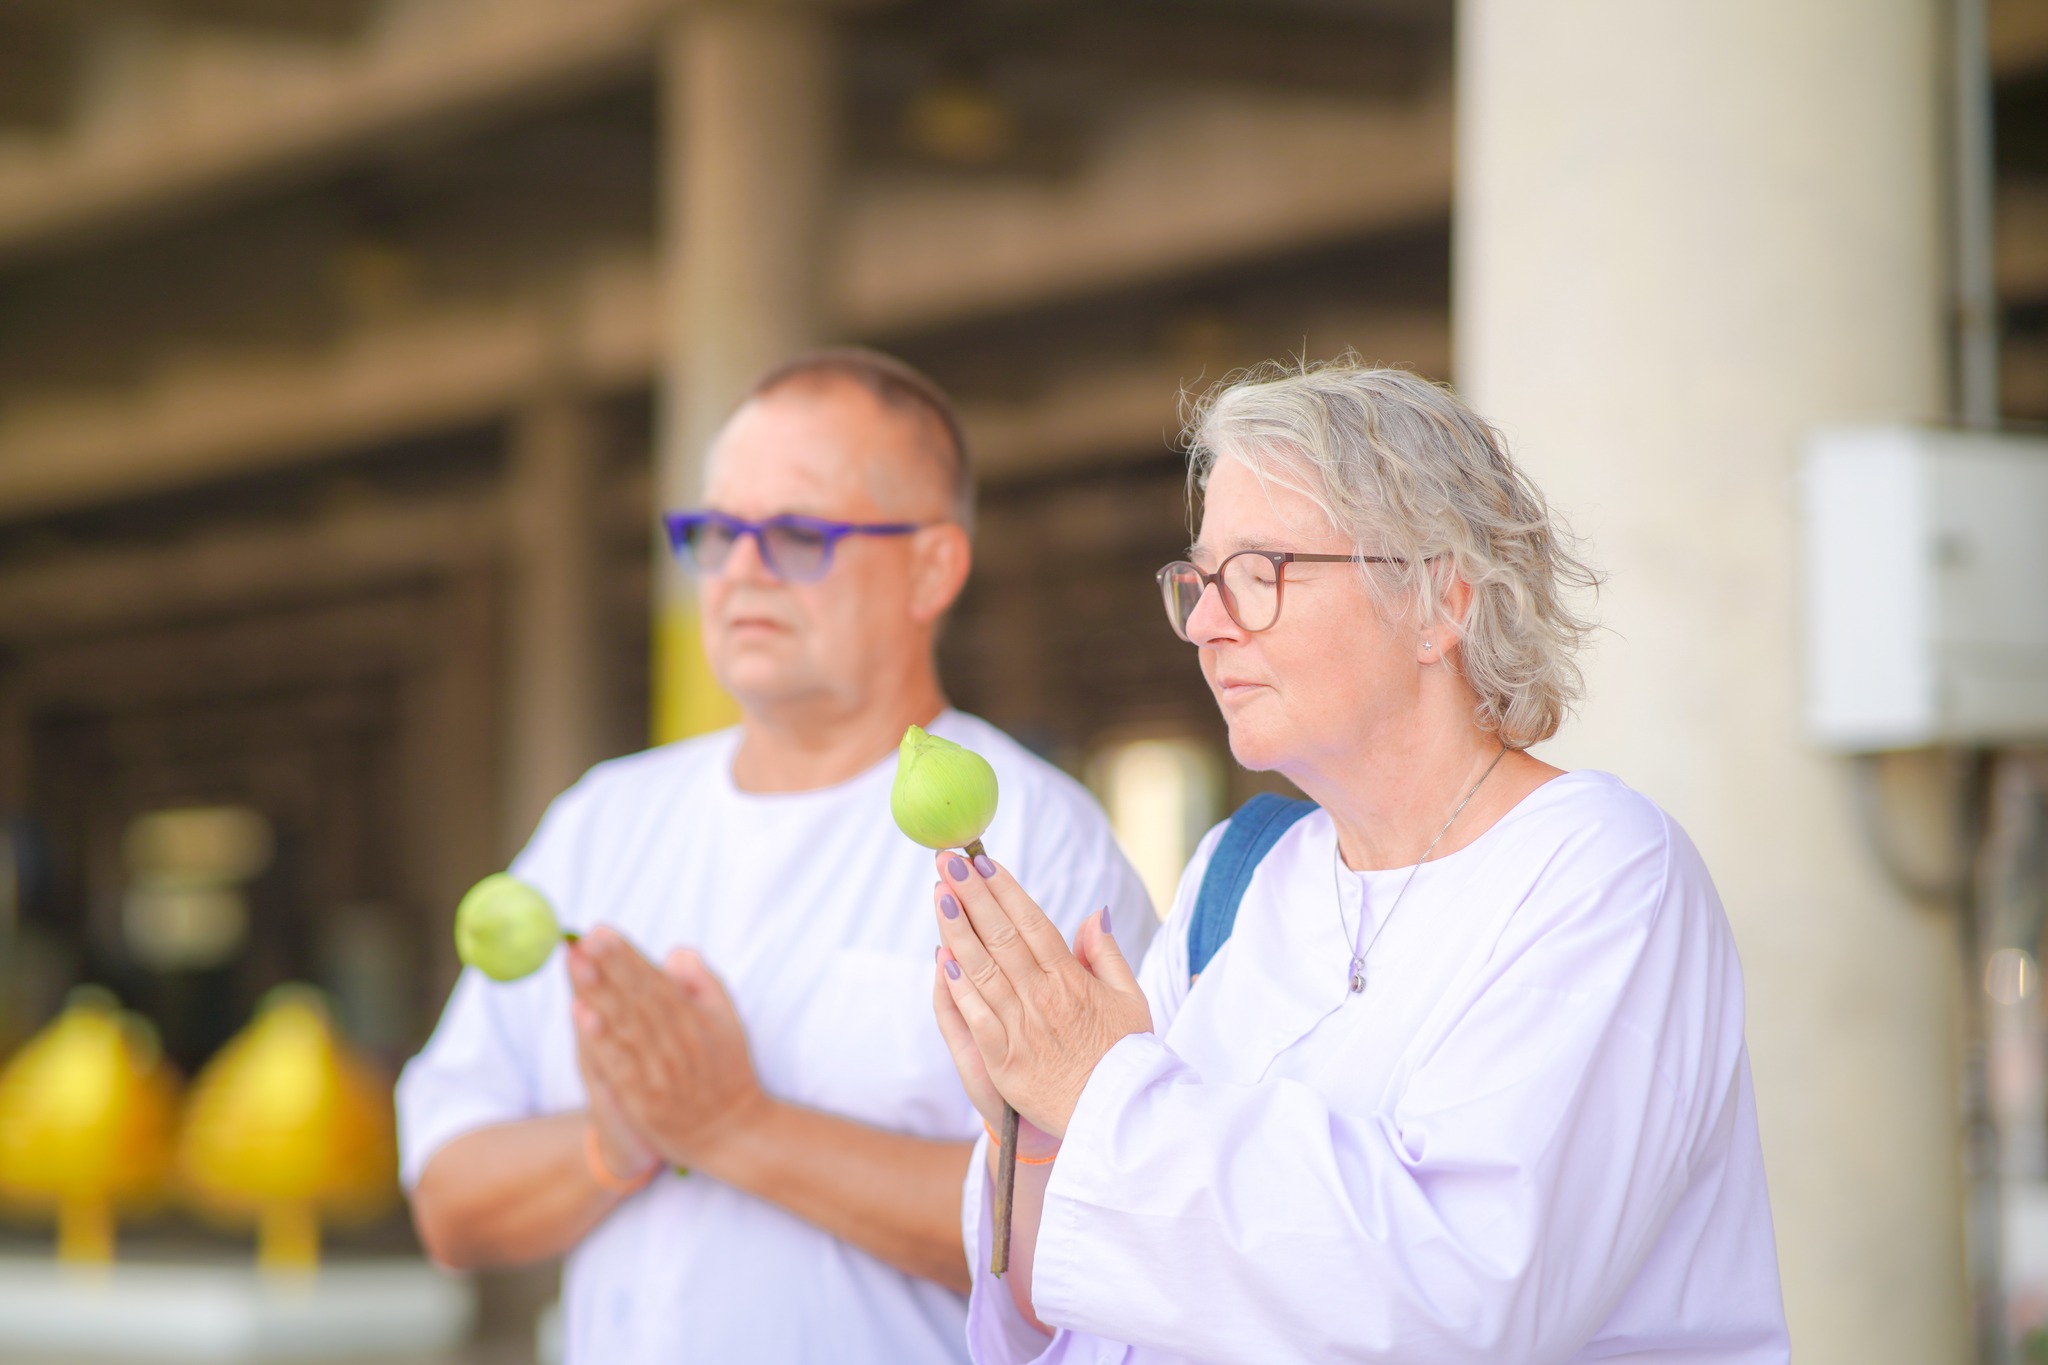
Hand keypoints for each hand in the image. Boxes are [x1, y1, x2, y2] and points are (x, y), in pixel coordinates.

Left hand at [568, 929, 768, 1170]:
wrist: (733, 1133)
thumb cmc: (728, 1073)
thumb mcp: (728, 1021)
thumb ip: (703, 984)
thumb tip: (677, 952)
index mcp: (694, 1017)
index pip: (654, 979)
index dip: (626, 954)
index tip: (600, 931)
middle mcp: (676, 1039)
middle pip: (636, 996)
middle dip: (608, 964)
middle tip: (581, 938)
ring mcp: (660, 1069)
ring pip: (625, 1023)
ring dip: (599, 992)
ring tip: (576, 964)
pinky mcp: (645, 1098)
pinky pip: (620, 1062)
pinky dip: (601, 1038)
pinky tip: (582, 1014)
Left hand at [931, 852, 1151, 1137]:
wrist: (1117, 1118)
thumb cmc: (1124, 1055)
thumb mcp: (1130, 999)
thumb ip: (1107, 954)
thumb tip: (1094, 913)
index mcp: (1073, 980)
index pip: (1032, 923)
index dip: (1005, 890)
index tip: (984, 862)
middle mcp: (1043, 998)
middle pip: (1000, 936)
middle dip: (971, 894)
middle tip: (947, 861)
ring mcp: (1020, 1027)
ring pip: (981, 968)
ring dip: (956, 928)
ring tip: (937, 893)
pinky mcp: (1003, 1058)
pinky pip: (975, 1014)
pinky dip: (957, 985)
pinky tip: (942, 955)